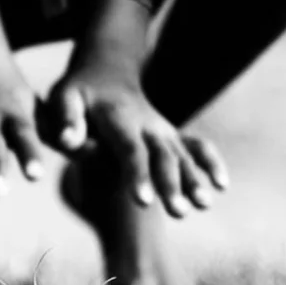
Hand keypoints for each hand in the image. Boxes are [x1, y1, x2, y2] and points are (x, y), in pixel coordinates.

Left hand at [44, 63, 228, 217]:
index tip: (143, 201)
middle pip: (161, 157)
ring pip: (183, 156)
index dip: (137, 174)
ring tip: (204, 205)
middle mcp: (146, 125)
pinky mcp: (172, 135)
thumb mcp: (63, 99)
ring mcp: (163, 130)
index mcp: (118, 118)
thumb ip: (66, 120)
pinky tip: (222, 184)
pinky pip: (198, 146)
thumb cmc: (78, 93)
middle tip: (179, 212)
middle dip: (171, 185)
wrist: (106, 72)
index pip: (129, 149)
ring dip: (194, 179)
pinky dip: (211, 162)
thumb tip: (68, 141)